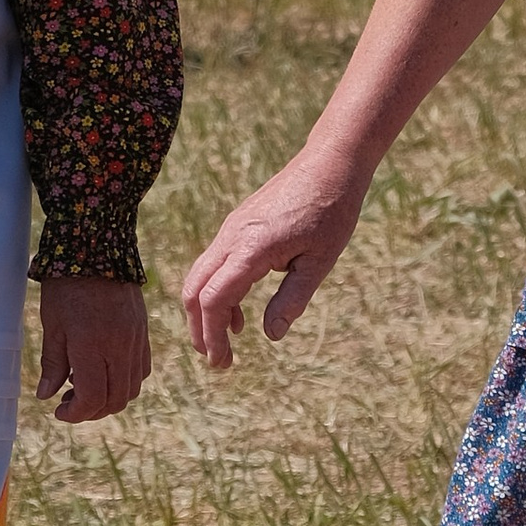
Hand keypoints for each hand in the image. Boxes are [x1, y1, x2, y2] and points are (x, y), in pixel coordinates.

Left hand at [36, 277, 150, 423]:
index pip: (91, 399)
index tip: (59, 411)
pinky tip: (105, 369)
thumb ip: (53, 364)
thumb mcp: (52, 325)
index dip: (74, 414)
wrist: (97, 249)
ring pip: (131, 389)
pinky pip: (142, 369)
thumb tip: (46, 395)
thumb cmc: (67, 286)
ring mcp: (135, 340)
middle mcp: (119, 347)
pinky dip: (125, 380)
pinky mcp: (143, 332)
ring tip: (86, 385)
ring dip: (110, 397)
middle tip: (70, 402)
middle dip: (92, 410)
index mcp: (91, 346)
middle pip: (114, 400)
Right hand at [180, 145, 369, 370]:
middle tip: (218, 360)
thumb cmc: (331, 211)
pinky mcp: (237, 225)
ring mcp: (231, 228)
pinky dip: (217, 292)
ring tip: (227, 341)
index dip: (213, 336)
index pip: (215, 299)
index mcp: (252, 247)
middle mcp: (232, 236)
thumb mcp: (319, 262)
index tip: (224, 362)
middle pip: (194, 289)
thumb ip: (292, 300)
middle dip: (199, 329)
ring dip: (206, 311)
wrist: (330, 163)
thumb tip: (270, 335)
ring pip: (200, 276)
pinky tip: (238, 312)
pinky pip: (214, 264)